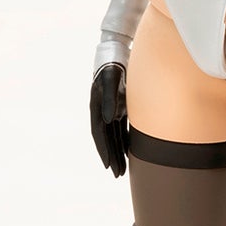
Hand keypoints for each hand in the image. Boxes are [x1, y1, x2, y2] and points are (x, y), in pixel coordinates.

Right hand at [90, 62, 128, 176]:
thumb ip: (109, 98)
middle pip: (106, 138)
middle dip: (111, 156)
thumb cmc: (114, 66)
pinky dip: (124, 140)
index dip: (104, 150)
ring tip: (122, 168)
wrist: (118, 52)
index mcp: (97, 106)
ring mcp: (110, 109)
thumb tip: (108, 119)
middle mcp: (101, 110)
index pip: (99, 133)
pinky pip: (120, 128)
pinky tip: (129, 150)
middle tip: (117, 174)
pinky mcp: (119, 106)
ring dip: (118, 151)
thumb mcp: (111, 80)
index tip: (108, 165)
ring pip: (113, 135)